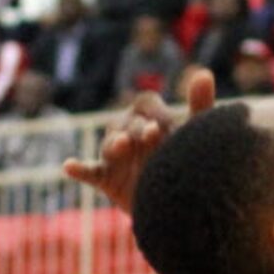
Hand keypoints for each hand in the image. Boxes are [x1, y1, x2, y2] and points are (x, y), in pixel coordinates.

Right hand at [63, 69, 215, 211]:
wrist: (183, 200)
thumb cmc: (188, 159)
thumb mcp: (196, 134)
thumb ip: (200, 103)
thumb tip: (205, 73)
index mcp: (150, 117)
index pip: (145, 104)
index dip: (154, 112)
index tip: (164, 124)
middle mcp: (129, 132)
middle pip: (126, 123)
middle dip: (138, 129)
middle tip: (153, 135)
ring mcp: (116, 155)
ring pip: (108, 145)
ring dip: (114, 144)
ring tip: (122, 145)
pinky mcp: (106, 178)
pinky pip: (89, 171)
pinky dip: (78, 168)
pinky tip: (69, 166)